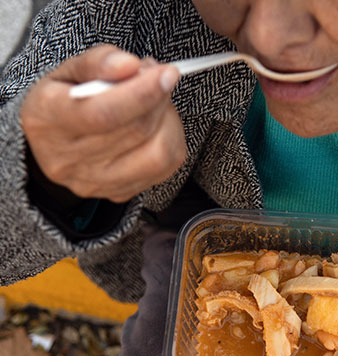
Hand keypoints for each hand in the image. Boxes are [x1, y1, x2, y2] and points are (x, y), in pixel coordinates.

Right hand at [20, 45, 185, 202]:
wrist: (54, 142)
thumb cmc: (65, 99)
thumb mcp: (70, 70)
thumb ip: (99, 62)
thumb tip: (130, 65)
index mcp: (47, 118)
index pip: (103, 114)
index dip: (142, 93)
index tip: (166, 73)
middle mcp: (67, 159)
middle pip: (136, 131)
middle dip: (159, 99)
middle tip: (161, 77)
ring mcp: (93, 182)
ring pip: (157, 154)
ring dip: (169, 121)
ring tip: (158, 102)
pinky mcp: (118, 193)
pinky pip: (166, 168)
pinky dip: (171, 139)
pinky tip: (158, 124)